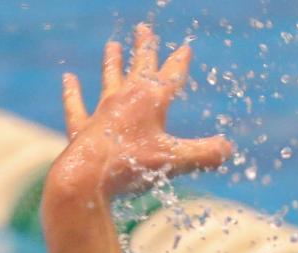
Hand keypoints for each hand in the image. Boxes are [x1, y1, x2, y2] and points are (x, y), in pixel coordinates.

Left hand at [48, 24, 232, 199]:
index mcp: (150, 100)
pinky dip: (73, 93)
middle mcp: (125, 98)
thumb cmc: (131, 167)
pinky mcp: (82, 129)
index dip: (179, 62)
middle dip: (144, 49)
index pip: (170, 75)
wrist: (88, 179)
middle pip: (138, 68)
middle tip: (144, 29)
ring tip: (111, 46)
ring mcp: (101, 112)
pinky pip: (76, 106)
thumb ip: (204, 155)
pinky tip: (69, 79)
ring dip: (111, 63)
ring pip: (108, 80)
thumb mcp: (175, 162)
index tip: (185, 47)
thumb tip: (228, 150)